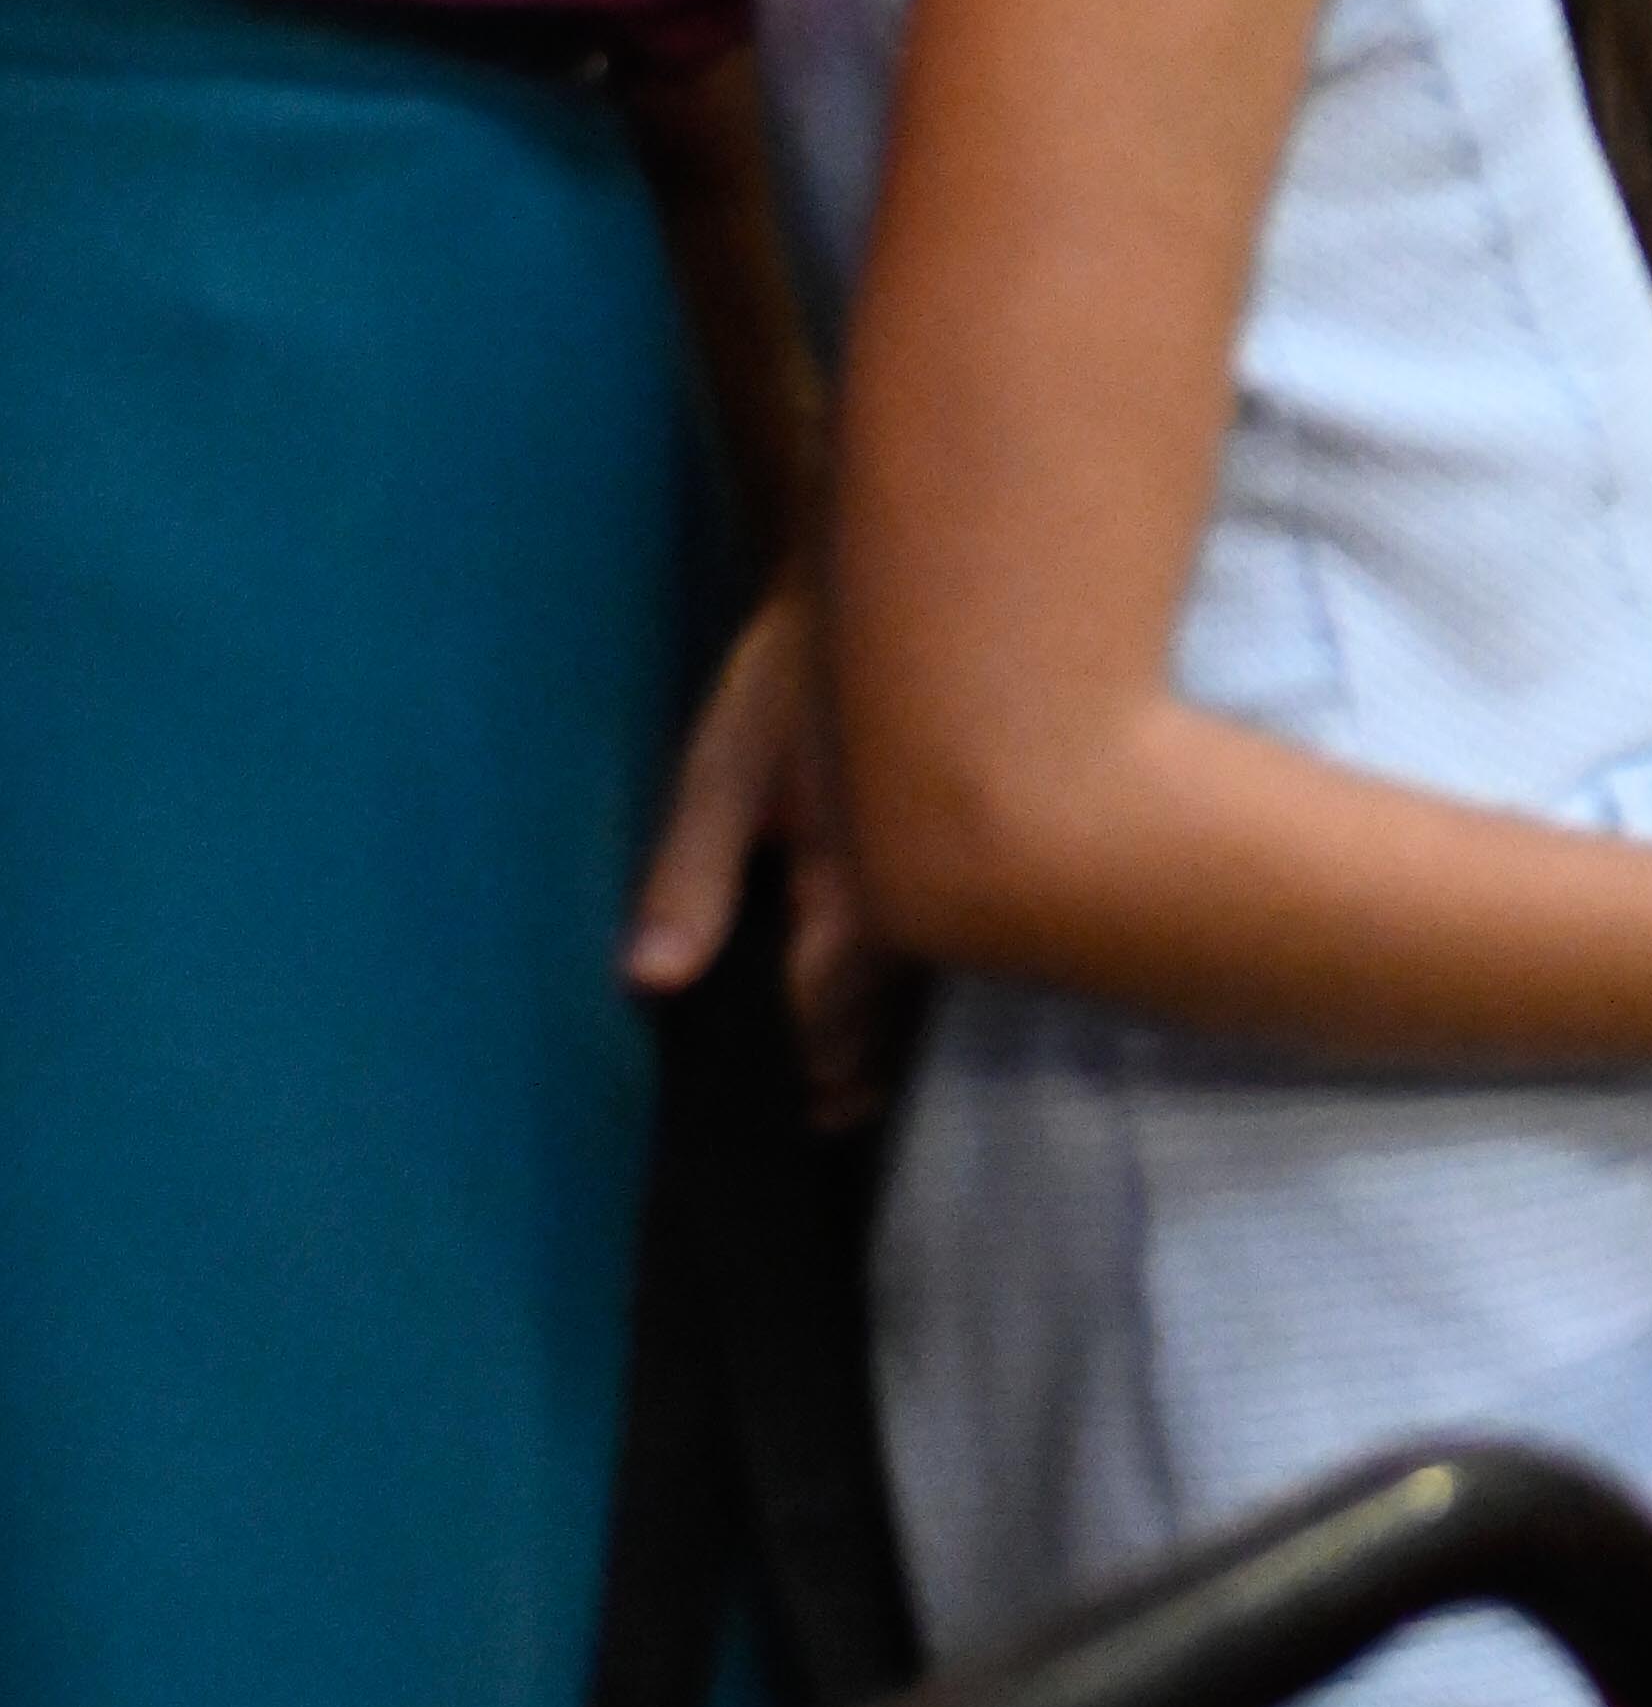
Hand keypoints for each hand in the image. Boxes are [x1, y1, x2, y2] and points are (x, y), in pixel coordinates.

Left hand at [624, 581, 890, 1116]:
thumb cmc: (793, 680)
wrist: (897, 601)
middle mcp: (918, 913)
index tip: (737, 1097)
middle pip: (867, 1042)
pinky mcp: (948, 879)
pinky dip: (884, 1012)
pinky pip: (922, 977)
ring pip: (903, 1020)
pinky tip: (853, 1020)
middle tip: (778, 1105)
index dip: (771, 1071)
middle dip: (821, 1077)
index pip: (814, 1027)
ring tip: (815, 1089)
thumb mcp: (725, 764)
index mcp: (857, 893)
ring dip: (857, 1053)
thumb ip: (692, 876)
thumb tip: (649, 982)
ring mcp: (942, 900)